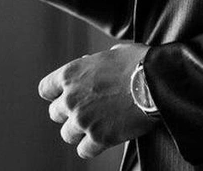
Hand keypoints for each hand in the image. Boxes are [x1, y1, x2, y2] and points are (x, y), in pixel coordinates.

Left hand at [39, 44, 155, 159]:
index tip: (64, 96)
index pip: (46, 89)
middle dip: (68, 112)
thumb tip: (92, 64)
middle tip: (85, 111)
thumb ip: (95, 63)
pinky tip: (103, 138)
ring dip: (79, 131)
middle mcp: (71, 98)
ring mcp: (83, 119)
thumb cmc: (138, 62)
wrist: (156, 80)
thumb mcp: (112, 52)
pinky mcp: (99, 137)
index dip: (55, 94)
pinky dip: (92, 147)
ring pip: (67, 134)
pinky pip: (84, 151)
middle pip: (55, 113)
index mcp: (71, 74)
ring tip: (95, 126)